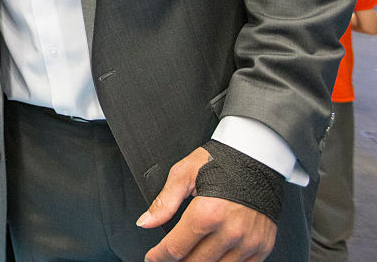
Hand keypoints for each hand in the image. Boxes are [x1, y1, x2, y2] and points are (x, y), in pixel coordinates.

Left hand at [139, 148, 276, 260]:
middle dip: (176, 261)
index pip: (176, 248)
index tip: (152, 257)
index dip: (159, 256)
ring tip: (188, 256)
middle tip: (168, 256)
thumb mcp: (184, 174)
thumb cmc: (220, 161)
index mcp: (207, 213)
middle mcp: (230, 231)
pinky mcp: (263, 245)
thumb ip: (164, 202)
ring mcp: (249, 241)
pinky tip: (212, 258)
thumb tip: (145, 222)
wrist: (257, 157)